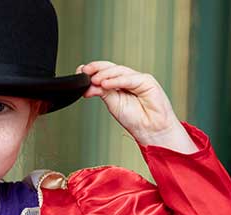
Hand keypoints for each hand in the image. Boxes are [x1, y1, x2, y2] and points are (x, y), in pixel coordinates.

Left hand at [78, 61, 195, 152]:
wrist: (151, 130)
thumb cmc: (136, 119)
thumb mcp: (112, 104)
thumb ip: (102, 92)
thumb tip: (88, 85)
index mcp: (119, 84)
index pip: (104, 72)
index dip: (92, 71)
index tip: (79, 72)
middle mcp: (128, 79)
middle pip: (110, 68)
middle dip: (96, 69)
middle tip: (84, 72)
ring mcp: (138, 79)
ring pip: (119, 71)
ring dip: (104, 74)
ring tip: (94, 80)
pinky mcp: (147, 81)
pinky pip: (129, 79)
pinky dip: (116, 80)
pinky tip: (106, 84)